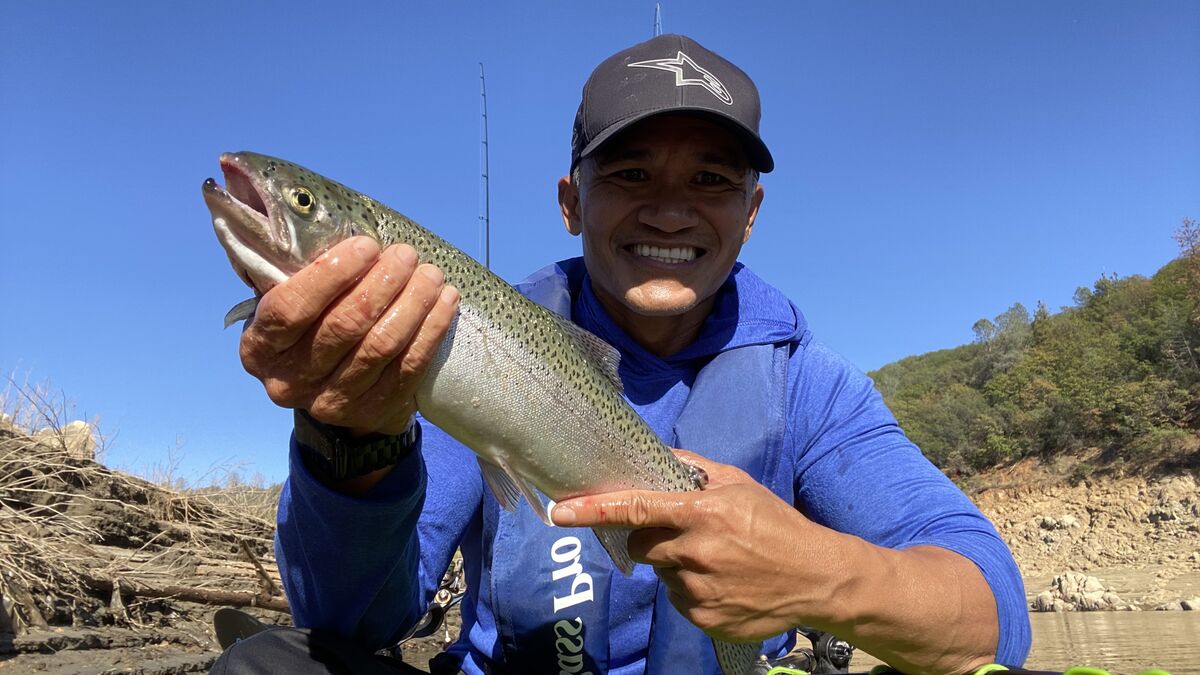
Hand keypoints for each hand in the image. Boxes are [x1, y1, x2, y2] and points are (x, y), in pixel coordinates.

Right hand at [239, 236, 459, 436]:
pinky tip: (445, 302)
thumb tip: (312, 211)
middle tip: (406, 254)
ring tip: (430, 274)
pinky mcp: (373, 411)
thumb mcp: (289, 302)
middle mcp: (291, 380)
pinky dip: (431, 330)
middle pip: (344, 326)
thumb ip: (292, 267)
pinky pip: (410, 366)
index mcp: (260, 348)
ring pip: (381, 345)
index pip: (291, 308)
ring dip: (413, 303)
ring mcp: (333, 402)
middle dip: (382, 283)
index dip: (331, 275)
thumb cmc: (310, 328)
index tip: (366, 246)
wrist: (332, 393)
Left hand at [551, 450, 852, 641]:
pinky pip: (677, 600)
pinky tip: (722, 582)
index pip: (635, 509)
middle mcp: (696, 552)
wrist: (817, 579)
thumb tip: (657, 455)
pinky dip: (691, 591)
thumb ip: (694, 468)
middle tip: (684, 535)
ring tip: (715, 561)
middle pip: (640, 546)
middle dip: (650, 539)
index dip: (593, 510)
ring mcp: (699, 590)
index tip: (559, 511)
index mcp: (702, 513)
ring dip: (676, 565)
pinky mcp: (703, 618)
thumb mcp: (739, 484)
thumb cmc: (776, 524)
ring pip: (660, 573)